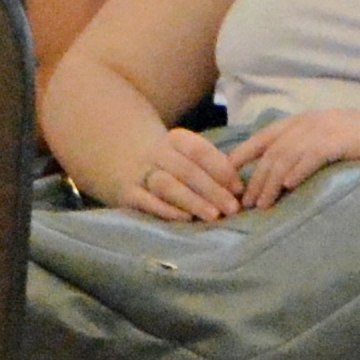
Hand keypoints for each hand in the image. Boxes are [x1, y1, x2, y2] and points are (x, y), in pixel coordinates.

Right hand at [115, 124, 248, 222]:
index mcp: (176, 139)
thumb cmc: (168, 161)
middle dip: (212, 190)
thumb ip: (210, 166)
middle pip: (187, 170)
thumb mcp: (186, 153)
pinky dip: (166, 210)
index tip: (239, 188)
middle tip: (233, 209)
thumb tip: (239, 190)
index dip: (221, 169)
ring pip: (167, 185)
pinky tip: (185, 220)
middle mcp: (157, 153)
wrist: (120, 156)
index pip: (200, 151)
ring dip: (192, 201)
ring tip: (213, 216)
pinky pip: (146, 201)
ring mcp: (140, 172)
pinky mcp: (127, 192)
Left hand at [227, 108, 359, 207]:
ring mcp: (327, 127)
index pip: (264, 137)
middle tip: (244, 205)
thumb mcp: (332, 144)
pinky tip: (288, 187)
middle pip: (271, 150)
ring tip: (262, 205)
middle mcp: (312, 120)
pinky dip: (297, 170)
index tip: (225, 177)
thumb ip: (307, 153)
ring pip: (287, 155)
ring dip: (271, 182)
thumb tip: (280, 178)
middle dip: (254, 179)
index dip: (241, 155)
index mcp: (306, 120)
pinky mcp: (342, 139)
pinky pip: (312, 155)